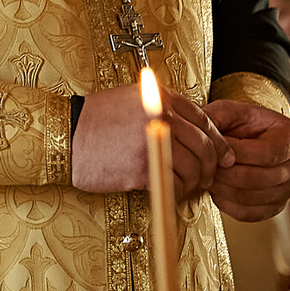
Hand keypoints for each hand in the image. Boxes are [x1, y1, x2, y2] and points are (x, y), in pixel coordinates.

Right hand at [71, 82, 225, 197]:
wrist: (65, 135)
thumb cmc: (95, 119)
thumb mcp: (132, 99)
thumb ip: (162, 108)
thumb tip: (192, 130)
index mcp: (161, 98)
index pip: (205, 121)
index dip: (219, 142)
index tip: (224, 155)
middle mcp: (161, 117)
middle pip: (205, 146)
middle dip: (212, 166)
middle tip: (210, 177)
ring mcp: (153, 143)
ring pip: (194, 168)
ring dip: (195, 182)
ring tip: (188, 187)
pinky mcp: (143, 169)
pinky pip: (174, 184)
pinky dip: (177, 192)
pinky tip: (171, 191)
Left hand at [205, 99, 289, 221]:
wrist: (253, 139)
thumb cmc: (243, 124)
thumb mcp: (231, 111)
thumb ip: (216, 116)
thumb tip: (198, 128)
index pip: (268, 153)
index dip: (237, 153)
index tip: (214, 147)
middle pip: (259, 178)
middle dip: (225, 172)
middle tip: (202, 165)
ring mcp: (289, 190)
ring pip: (251, 197)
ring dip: (222, 188)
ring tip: (206, 175)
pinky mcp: (275, 207)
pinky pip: (249, 213)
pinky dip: (226, 204)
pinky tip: (215, 189)